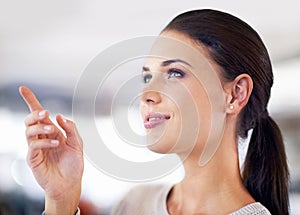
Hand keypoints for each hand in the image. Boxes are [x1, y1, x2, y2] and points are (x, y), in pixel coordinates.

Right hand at [19, 86, 83, 213]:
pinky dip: (43, 142)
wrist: (70, 183)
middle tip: (45, 113)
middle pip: (30, 119)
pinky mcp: (33, 158)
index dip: (31, 101)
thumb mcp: (77, 143)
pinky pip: (33, 145)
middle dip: (35, 113)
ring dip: (40, 127)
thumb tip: (59, 116)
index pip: (39, 114)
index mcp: (52, 131)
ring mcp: (36, 147)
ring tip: (53, 131)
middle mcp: (42, 137)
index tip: (23, 88)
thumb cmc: (73, 164)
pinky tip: (55, 143)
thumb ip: (70, 129)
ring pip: (29, 130)